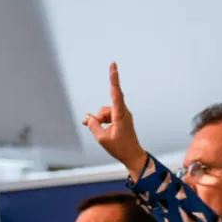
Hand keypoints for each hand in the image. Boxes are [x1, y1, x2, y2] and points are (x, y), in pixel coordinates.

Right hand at [83, 63, 147, 177]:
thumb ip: (93, 125)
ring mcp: (123, 115)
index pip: (116, 93)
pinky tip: (99, 129)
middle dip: (99, 118)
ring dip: (100, 121)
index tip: (113, 65)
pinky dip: (103, 122)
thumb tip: (88, 117)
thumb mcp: (102, 138)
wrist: (133, 156)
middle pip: (105, 109)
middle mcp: (123, 112)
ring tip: (102, 134)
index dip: (113, 78)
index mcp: (121, 115)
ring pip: (105, 113)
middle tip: (98, 130)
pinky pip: (109, 116)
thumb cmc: (120, 148)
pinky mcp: (122, 119)